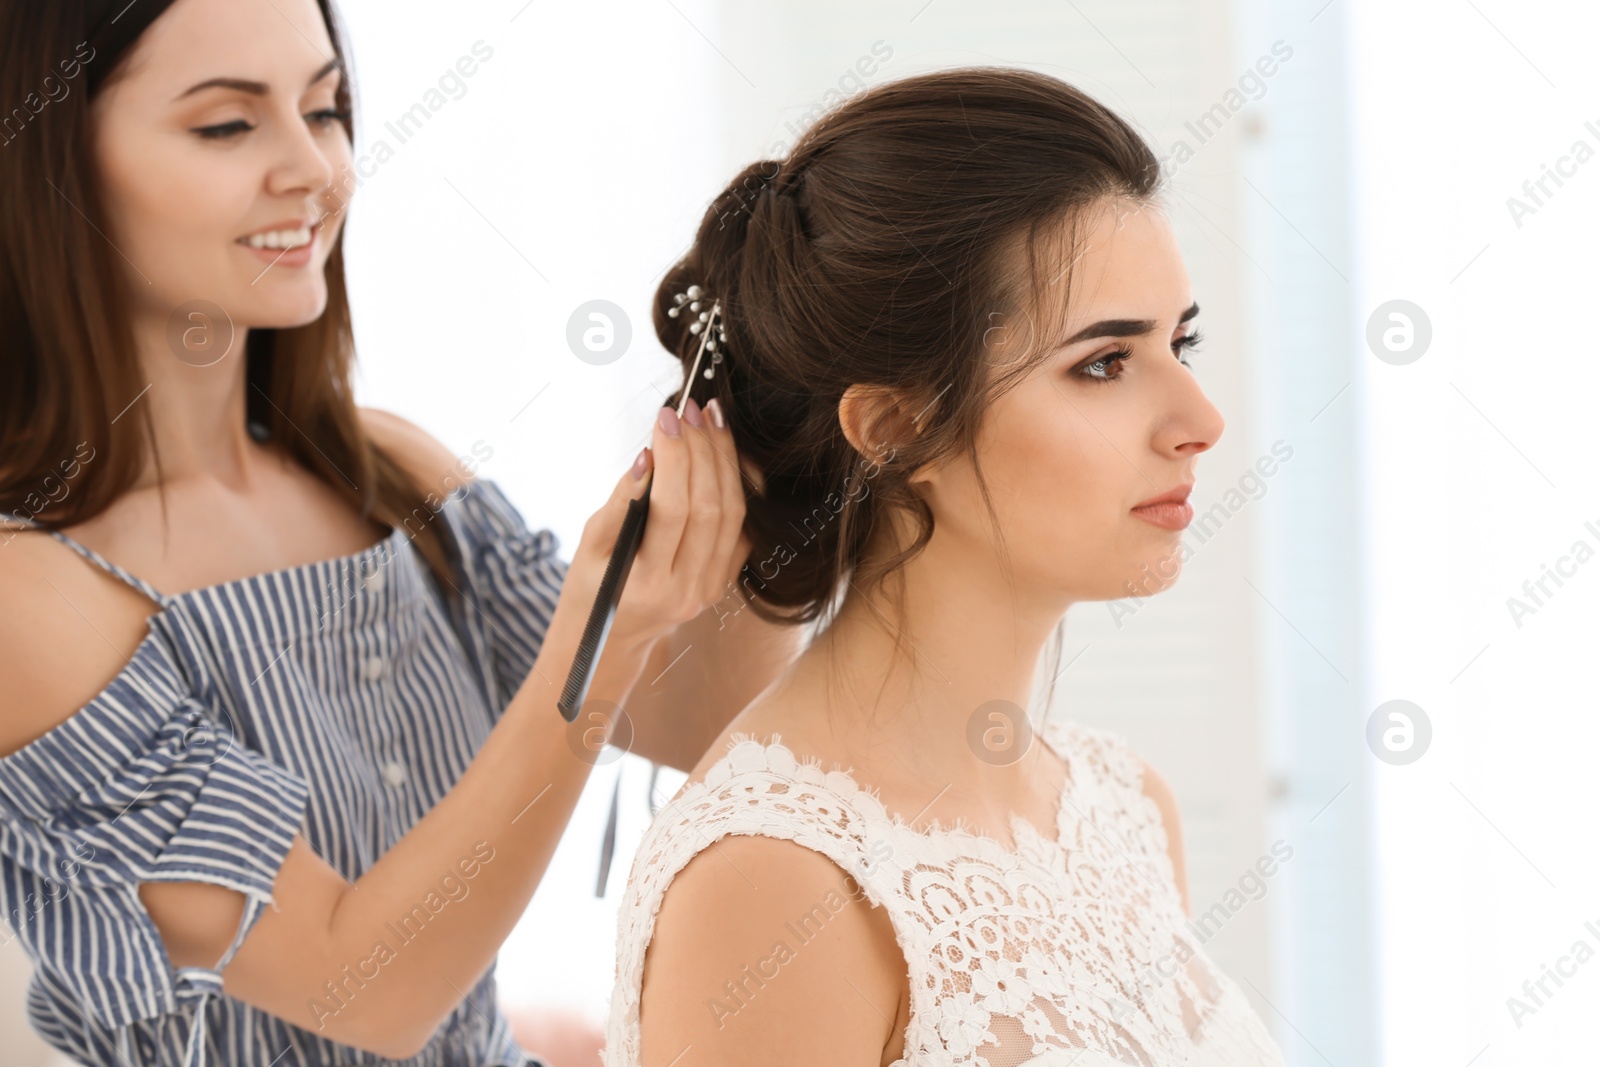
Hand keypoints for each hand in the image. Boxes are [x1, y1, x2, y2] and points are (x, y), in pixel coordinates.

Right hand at [569, 396, 754, 670]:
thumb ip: (620, 504)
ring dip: (724, 459)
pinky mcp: (724, 580)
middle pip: (709, 507)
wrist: (611, 640)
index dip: (673, 458)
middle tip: (691, 409)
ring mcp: (711, 588)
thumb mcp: (589, 548)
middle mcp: (687, 590)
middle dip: (702, 450)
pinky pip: (742, 526)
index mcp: (647, 584)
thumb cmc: (590, 588)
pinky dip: (739, 484)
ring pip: (732, 513)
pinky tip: (726, 450)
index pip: (672, 511)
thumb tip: (647, 457)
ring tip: (710, 419)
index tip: (665, 417)